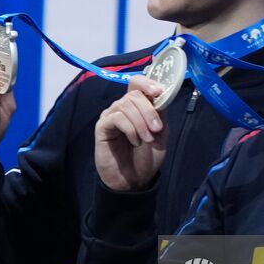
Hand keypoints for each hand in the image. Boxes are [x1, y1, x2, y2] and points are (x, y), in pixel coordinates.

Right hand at [95, 74, 168, 191]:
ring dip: (141, 122)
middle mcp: (122, 107)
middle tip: (157, 129)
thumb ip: (160, 113)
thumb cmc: (146, 158)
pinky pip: (116, 118)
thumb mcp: (160, 133)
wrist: (134, 181)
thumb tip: (161, 94)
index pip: (137, 82)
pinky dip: (130, 129)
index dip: (147, 82)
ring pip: (126, 105)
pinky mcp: (102, 127)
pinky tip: (135, 141)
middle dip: (149, 111)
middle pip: (134, 94)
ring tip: (146, 139)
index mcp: (137, 106)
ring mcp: (111, 116)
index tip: (159, 92)